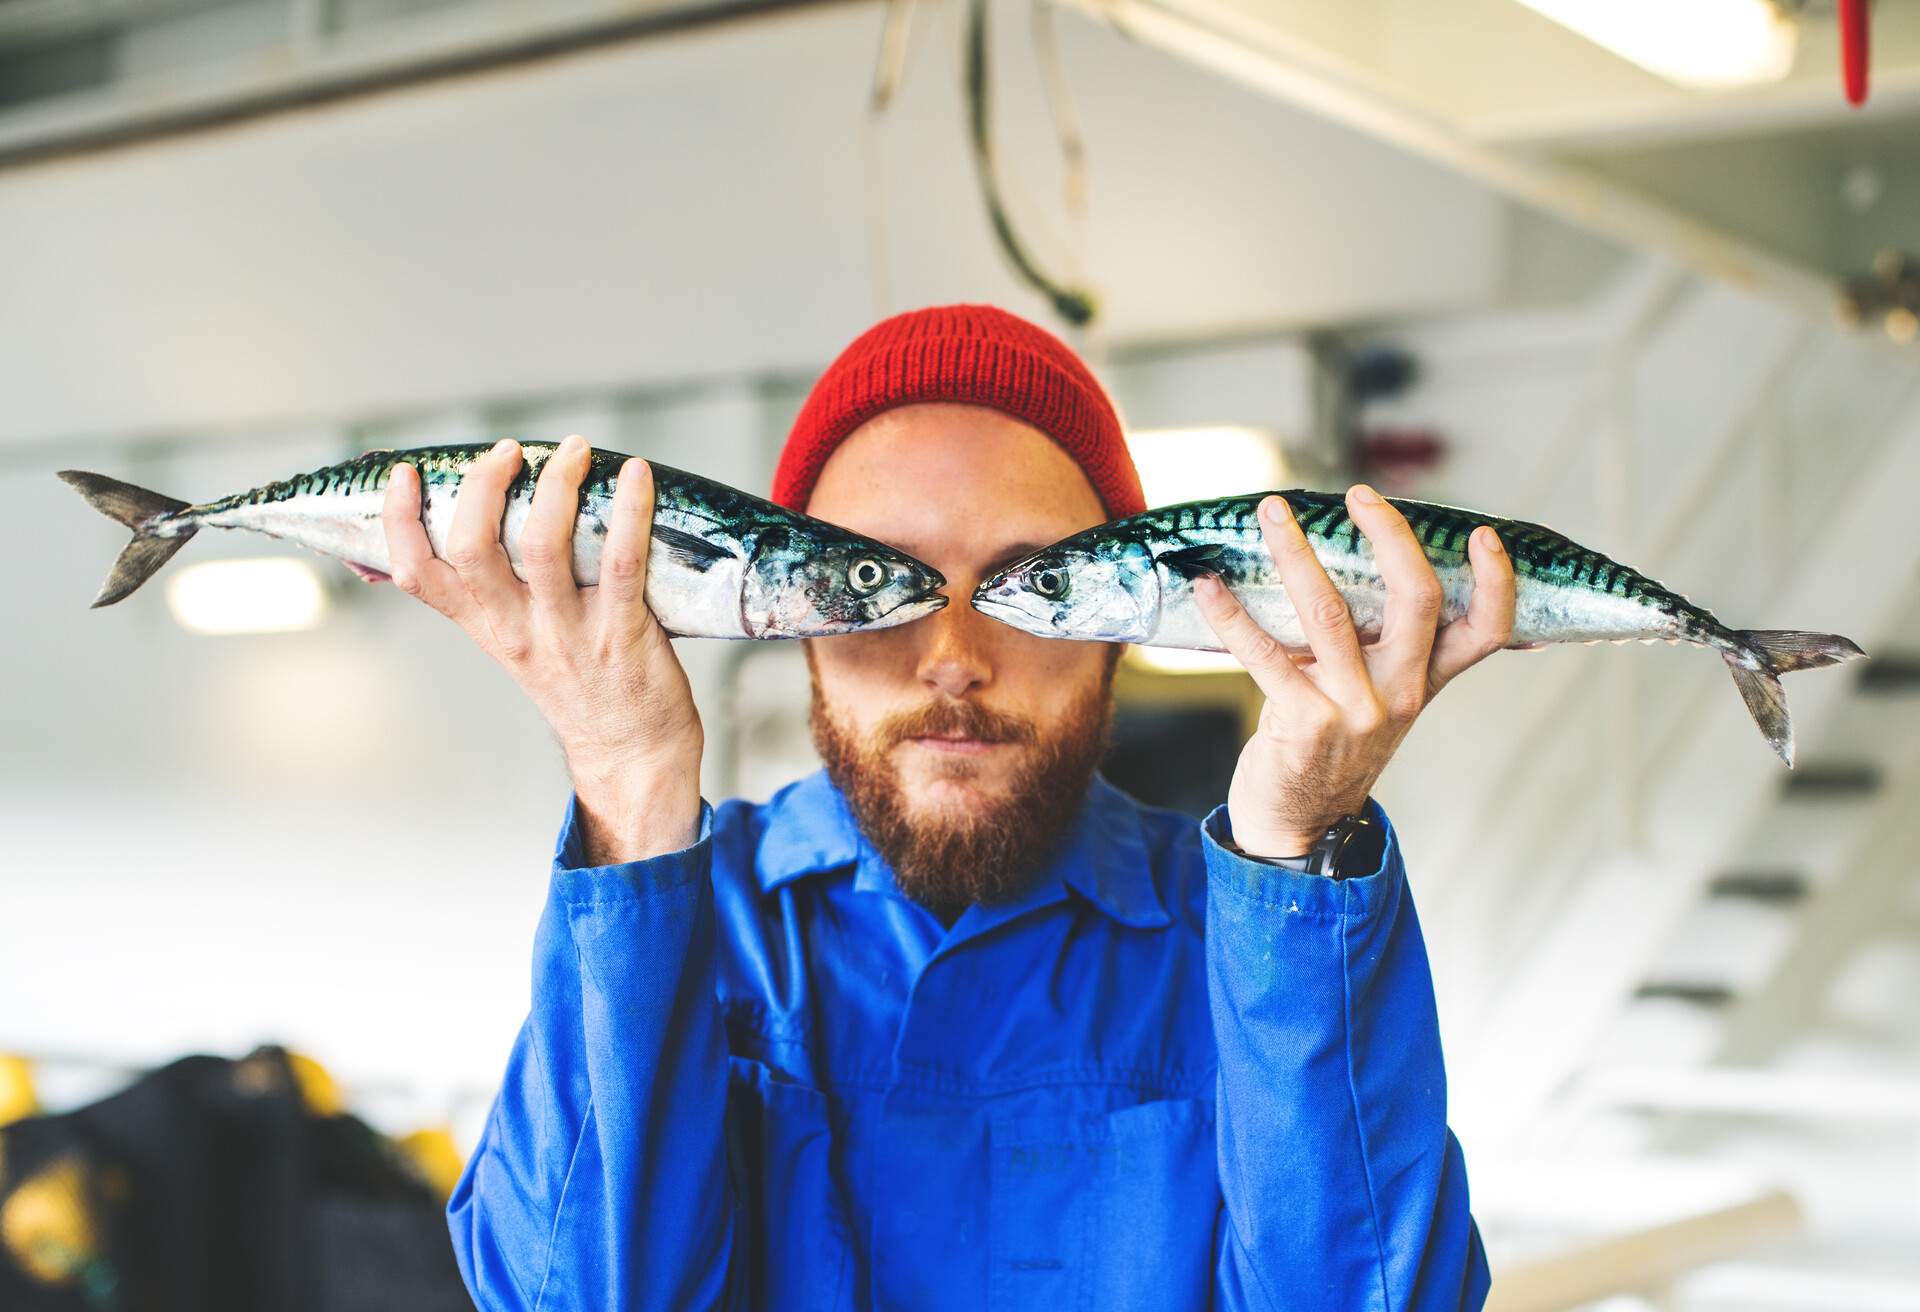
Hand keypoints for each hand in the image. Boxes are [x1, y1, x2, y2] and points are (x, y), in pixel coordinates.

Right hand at [381, 434, 702, 862]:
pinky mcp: (623, 631)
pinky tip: (637, 476)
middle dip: (483, 486)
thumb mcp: (517, 644)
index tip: (406, 475)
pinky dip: (630, 511)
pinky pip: (622, 561)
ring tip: (573, 450)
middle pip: (473, 548)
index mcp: (486, 626)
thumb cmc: (580, 685)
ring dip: (556, 485)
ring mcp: (570, 631)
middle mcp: (518, 628)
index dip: (399, 522)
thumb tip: (482, 529)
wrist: (631, 752)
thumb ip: (493, 595)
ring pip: (542, 546)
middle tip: (508, 451)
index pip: (419, 575)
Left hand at [1194, 484, 1514, 860]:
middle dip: (1390, 537)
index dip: (1495, 583)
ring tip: (1272, 511)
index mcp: (1425, 681)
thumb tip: (1346, 562)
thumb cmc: (1333, 746)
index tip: (1484, 535)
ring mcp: (1355, 709)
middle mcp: (1400, 693)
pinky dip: (1231, 614)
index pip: (1486, 632)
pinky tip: (1207, 586)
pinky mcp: (1303, 722)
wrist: (1300, 824)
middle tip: (1358, 494)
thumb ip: (1381, 646)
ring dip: (1296, 554)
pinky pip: (1265, 654)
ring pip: (1331, 613)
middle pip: (1417, 600)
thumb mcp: (1377, 699)